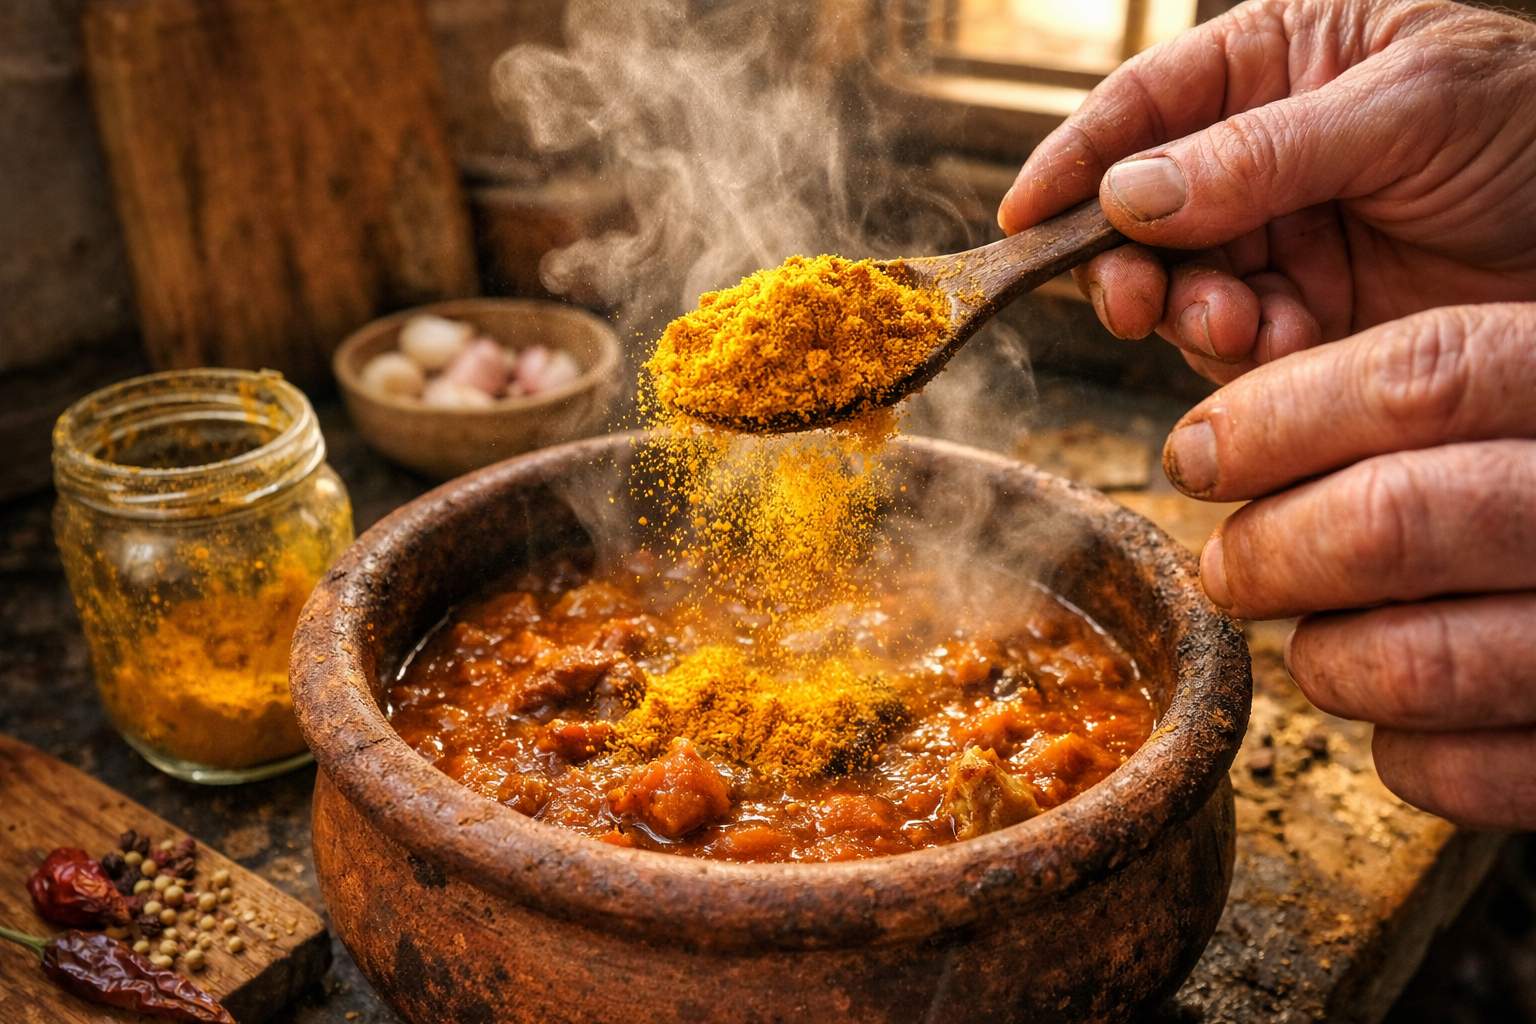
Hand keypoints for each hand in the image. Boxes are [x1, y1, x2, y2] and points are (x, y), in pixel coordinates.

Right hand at [998, 0, 1535, 383]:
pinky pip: (1232, 350)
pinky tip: (1282, 348)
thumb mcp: (1414, 106)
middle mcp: (1257, 158)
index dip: (1076, 157)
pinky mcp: (1305, 325)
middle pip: (1137, 209)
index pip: (1146, 104)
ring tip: (1235, 323)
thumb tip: (1131, 192)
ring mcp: (1278, 244)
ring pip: (1174, 288)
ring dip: (1183, 314)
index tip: (1024, 214)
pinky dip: (1239, 360)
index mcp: (1277, 66)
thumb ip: (1266, 148)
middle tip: (1132, 296)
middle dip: (1123, 257)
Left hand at [1163, 303, 1535, 828]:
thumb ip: (1414, 401)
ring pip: (1415, 663)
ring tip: (1318, 642)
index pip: (1420, 378)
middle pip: (1389, 519)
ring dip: (1326, 660)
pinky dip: (1404, 755)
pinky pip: (1466, 774)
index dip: (1276, 419)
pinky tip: (1401, 720)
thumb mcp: (1529, 391)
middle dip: (1267, 551)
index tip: (1196, 455)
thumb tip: (1215, 446)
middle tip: (1231, 567)